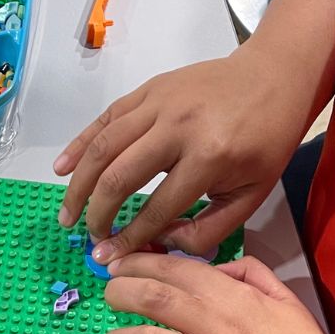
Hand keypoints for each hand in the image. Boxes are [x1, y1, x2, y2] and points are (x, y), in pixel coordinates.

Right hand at [53, 48, 304, 263]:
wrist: (274, 75)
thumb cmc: (266, 140)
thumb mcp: (251, 195)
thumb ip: (207, 229)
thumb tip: (159, 245)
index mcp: (209, 157)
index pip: (156, 208)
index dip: (129, 238)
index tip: (110, 258)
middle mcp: (177, 127)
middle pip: (120, 177)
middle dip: (98, 215)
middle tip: (90, 239)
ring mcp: (158, 103)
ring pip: (104, 147)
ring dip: (79, 185)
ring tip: (67, 214)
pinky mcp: (147, 89)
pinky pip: (105, 119)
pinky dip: (79, 144)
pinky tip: (61, 168)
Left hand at [103, 255, 334, 333]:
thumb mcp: (289, 304)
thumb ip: (253, 276)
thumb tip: (215, 267)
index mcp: (240, 302)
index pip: (180, 272)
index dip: (142, 264)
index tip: (120, 266)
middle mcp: (223, 331)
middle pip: (157, 300)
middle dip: (120, 292)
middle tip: (107, 296)